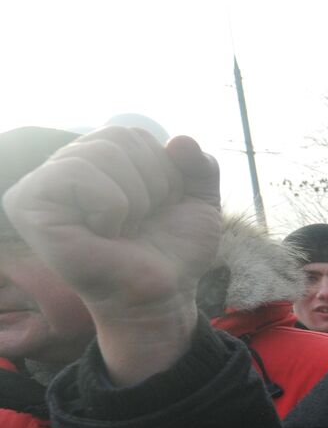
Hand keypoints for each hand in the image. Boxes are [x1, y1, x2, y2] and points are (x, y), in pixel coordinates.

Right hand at [1, 127, 221, 383]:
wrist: (164, 295)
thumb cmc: (172, 252)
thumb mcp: (199, 201)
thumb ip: (199, 164)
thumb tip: (180, 139)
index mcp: (92, 161)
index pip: (132, 133)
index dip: (163, 172)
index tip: (156, 210)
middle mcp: (60, 168)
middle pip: (117, 136)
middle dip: (150, 183)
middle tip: (140, 223)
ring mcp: (39, 186)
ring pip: (102, 152)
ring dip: (134, 198)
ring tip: (123, 230)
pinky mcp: (28, 206)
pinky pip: (77, 173)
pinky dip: (110, 206)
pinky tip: (104, 234)